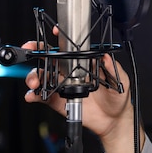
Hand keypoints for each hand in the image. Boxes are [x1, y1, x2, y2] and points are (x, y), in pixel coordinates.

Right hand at [22, 40, 143, 152]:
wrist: (114, 120)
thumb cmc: (117, 98)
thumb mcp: (120, 80)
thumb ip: (112, 68)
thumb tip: (106, 57)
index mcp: (84, 63)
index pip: (70, 48)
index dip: (60, 38)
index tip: (55, 32)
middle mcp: (70, 72)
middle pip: (49, 58)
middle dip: (37, 52)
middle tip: (31, 50)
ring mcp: (63, 86)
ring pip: (42, 76)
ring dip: (34, 76)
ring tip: (35, 82)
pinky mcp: (58, 101)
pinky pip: (42, 96)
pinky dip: (34, 95)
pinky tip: (33, 95)